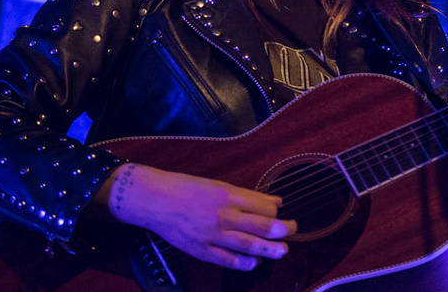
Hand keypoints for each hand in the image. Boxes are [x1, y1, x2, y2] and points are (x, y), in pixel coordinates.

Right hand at [100, 164, 296, 270]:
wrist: (154, 200)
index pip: (263, 206)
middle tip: (293, 231)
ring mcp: (213, 235)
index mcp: (228, 194)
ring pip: (249, 245)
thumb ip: (245, 195)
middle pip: (262, 226)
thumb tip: (273, 202)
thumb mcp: (217, 184)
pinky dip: (244, 263)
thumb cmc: (185, 187)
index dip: (276, 211)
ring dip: (270, 249)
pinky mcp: (201, 250)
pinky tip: (254, 262)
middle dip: (282, 230)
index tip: (282, 213)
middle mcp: (223, 215)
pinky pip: (228, 260)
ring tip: (283, 250)